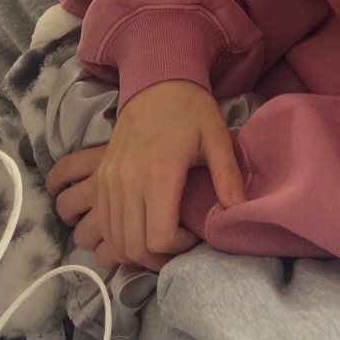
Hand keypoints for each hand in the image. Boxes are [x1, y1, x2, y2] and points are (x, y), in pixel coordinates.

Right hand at [46, 81, 245, 269]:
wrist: (155, 82)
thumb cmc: (191, 110)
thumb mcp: (216, 137)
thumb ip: (227, 175)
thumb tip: (238, 211)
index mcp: (158, 174)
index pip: (158, 238)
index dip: (178, 248)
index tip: (192, 235)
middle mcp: (127, 182)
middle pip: (133, 246)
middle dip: (157, 258)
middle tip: (177, 247)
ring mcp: (110, 181)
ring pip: (114, 238)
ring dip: (136, 251)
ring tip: (160, 242)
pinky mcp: (102, 178)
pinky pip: (103, 222)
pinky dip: (118, 236)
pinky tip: (139, 230)